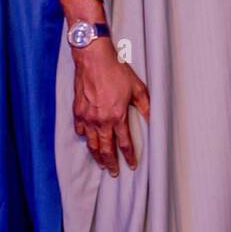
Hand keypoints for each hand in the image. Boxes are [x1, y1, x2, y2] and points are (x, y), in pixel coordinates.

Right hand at [72, 40, 150, 175]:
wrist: (94, 59)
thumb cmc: (116, 71)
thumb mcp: (137, 87)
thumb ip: (146, 105)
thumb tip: (153, 119)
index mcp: (117, 117)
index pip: (124, 144)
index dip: (129, 157)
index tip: (131, 165)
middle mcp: (101, 121)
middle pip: (105, 149)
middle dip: (110, 163)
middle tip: (113, 173)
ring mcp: (87, 117)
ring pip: (91, 143)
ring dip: (96, 155)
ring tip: (101, 163)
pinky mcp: (77, 111)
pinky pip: (79, 130)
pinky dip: (83, 137)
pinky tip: (87, 139)